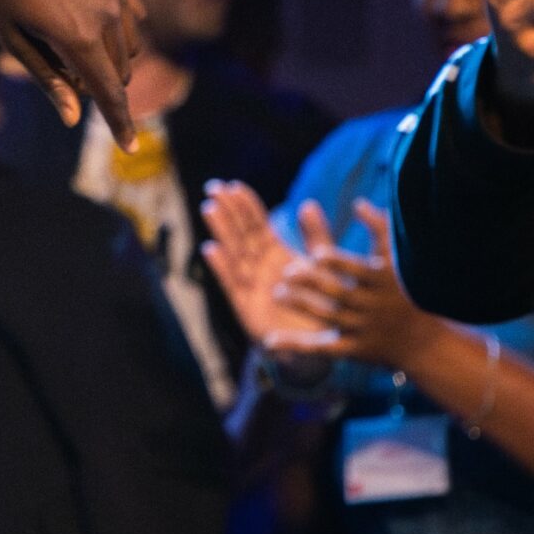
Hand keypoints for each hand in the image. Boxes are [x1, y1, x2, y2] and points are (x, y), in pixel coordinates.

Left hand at [0, 0, 143, 144]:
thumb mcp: (12, 35)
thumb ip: (46, 77)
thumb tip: (74, 116)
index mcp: (77, 36)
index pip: (107, 92)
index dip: (119, 123)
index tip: (129, 148)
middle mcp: (106, 15)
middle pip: (119, 71)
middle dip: (100, 84)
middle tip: (65, 73)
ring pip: (131, 45)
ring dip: (111, 58)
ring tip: (72, 41)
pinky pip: (134, 14)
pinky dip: (119, 28)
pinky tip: (92, 17)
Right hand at [197, 181, 314, 347]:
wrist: (318, 348)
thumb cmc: (318, 307)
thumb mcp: (322, 267)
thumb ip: (316, 237)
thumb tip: (307, 203)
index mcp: (276, 257)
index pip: (257, 226)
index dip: (245, 206)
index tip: (233, 185)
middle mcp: (260, 269)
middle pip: (241, 236)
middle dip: (228, 212)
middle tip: (214, 188)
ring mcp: (251, 288)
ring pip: (234, 254)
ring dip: (222, 232)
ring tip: (210, 208)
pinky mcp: (247, 309)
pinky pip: (232, 285)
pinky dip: (222, 268)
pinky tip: (211, 249)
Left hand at [269, 201, 437, 370]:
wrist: (424, 342)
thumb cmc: (403, 291)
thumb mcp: (397, 261)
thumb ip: (380, 229)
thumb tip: (358, 202)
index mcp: (383, 282)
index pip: (359, 271)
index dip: (339, 263)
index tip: (317, 254)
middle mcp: (372, 306)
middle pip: (338, 294)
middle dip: (312, 283)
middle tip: (288, 272)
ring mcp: (362, 329)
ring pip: (327, 317)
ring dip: (301, 306)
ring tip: (277, 294)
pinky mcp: (352, 349)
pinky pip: (321, 348)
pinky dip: (296, 345)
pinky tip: (270, 341)